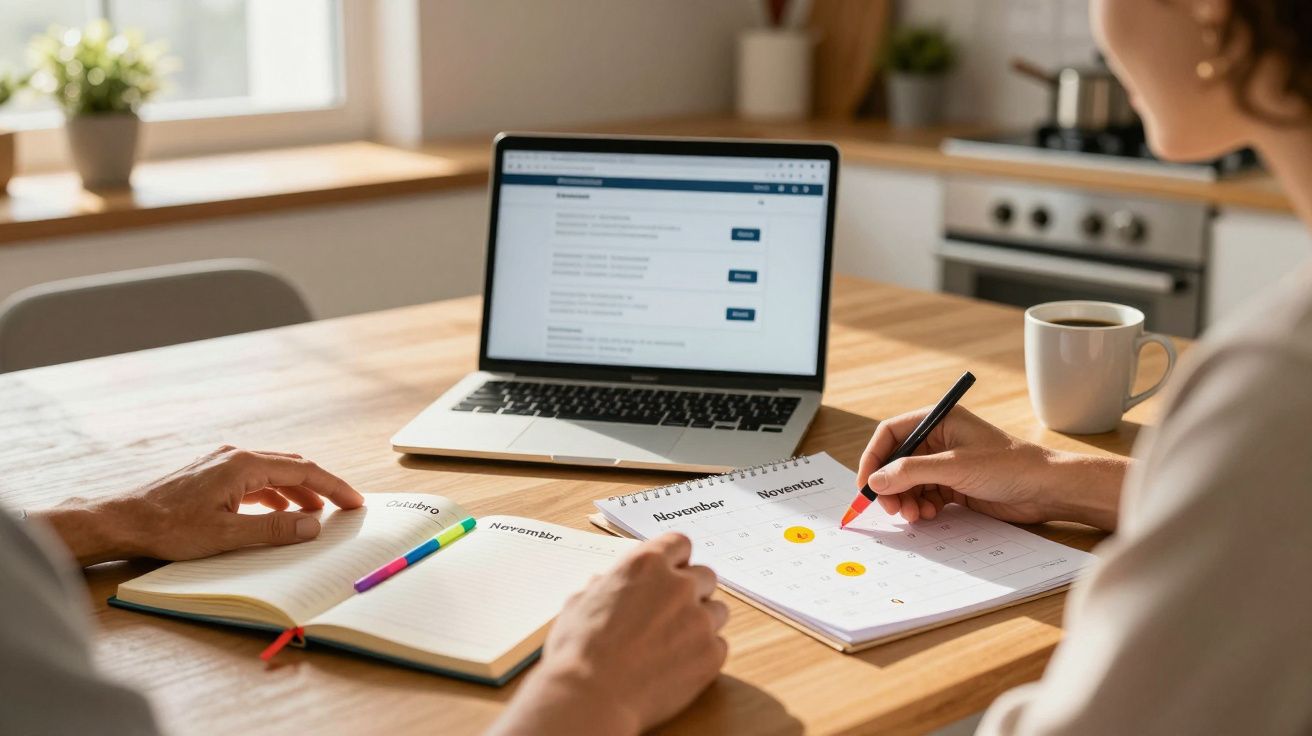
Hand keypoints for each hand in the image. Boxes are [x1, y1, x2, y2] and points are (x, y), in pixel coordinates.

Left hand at [34, 445, 364, 564]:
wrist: (122, 519)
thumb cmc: (169, 528)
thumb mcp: (227, 535)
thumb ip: (274, 529)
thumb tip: (313, 525)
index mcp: (244, 465)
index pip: (304, 471)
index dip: (334, 487)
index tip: (355, 502)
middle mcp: (236, 456)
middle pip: (292, 466)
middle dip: (322, 487)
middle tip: (345, 506)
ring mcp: (222, 462)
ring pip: (273, 472)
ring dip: (298, 492)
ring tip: (315, 515)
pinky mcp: (211, 473)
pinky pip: (255, 479)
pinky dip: (275, 494)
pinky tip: (277, 512)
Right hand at [490, 533, 727, 735]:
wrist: (592, 696)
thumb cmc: (578, 650)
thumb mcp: (579, 603)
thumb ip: (603, 586)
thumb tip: (604, 584)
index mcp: (646, 564)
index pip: (679, 544)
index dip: (675, 559)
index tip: (672, 572)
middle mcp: (678, 585)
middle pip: (705, 576)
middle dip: (692, 591)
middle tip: (672, 612)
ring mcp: (699, 619)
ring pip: (717, 610)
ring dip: (701, 621)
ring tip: (675, 642)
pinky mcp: (711, 653)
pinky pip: (718, 645)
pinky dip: (703, 653)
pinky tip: (678, 665)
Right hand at [856, 406, 1125, 529]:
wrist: (1047, 489)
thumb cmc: (1009, 465)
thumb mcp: (953, 467)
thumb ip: (910, 472)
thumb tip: (875, 481)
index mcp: (939, 420)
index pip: (891, 433)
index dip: (874, 457)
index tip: (866, 484)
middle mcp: (940, 440)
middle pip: (897, 461)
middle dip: (890, 485)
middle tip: (891, 508)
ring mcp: (947, 464)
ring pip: (909, 482)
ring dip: (906, 500)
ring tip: (914, 515)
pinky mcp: (955, 485)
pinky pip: (925, 495)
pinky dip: (921, 506)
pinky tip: (929, 515)